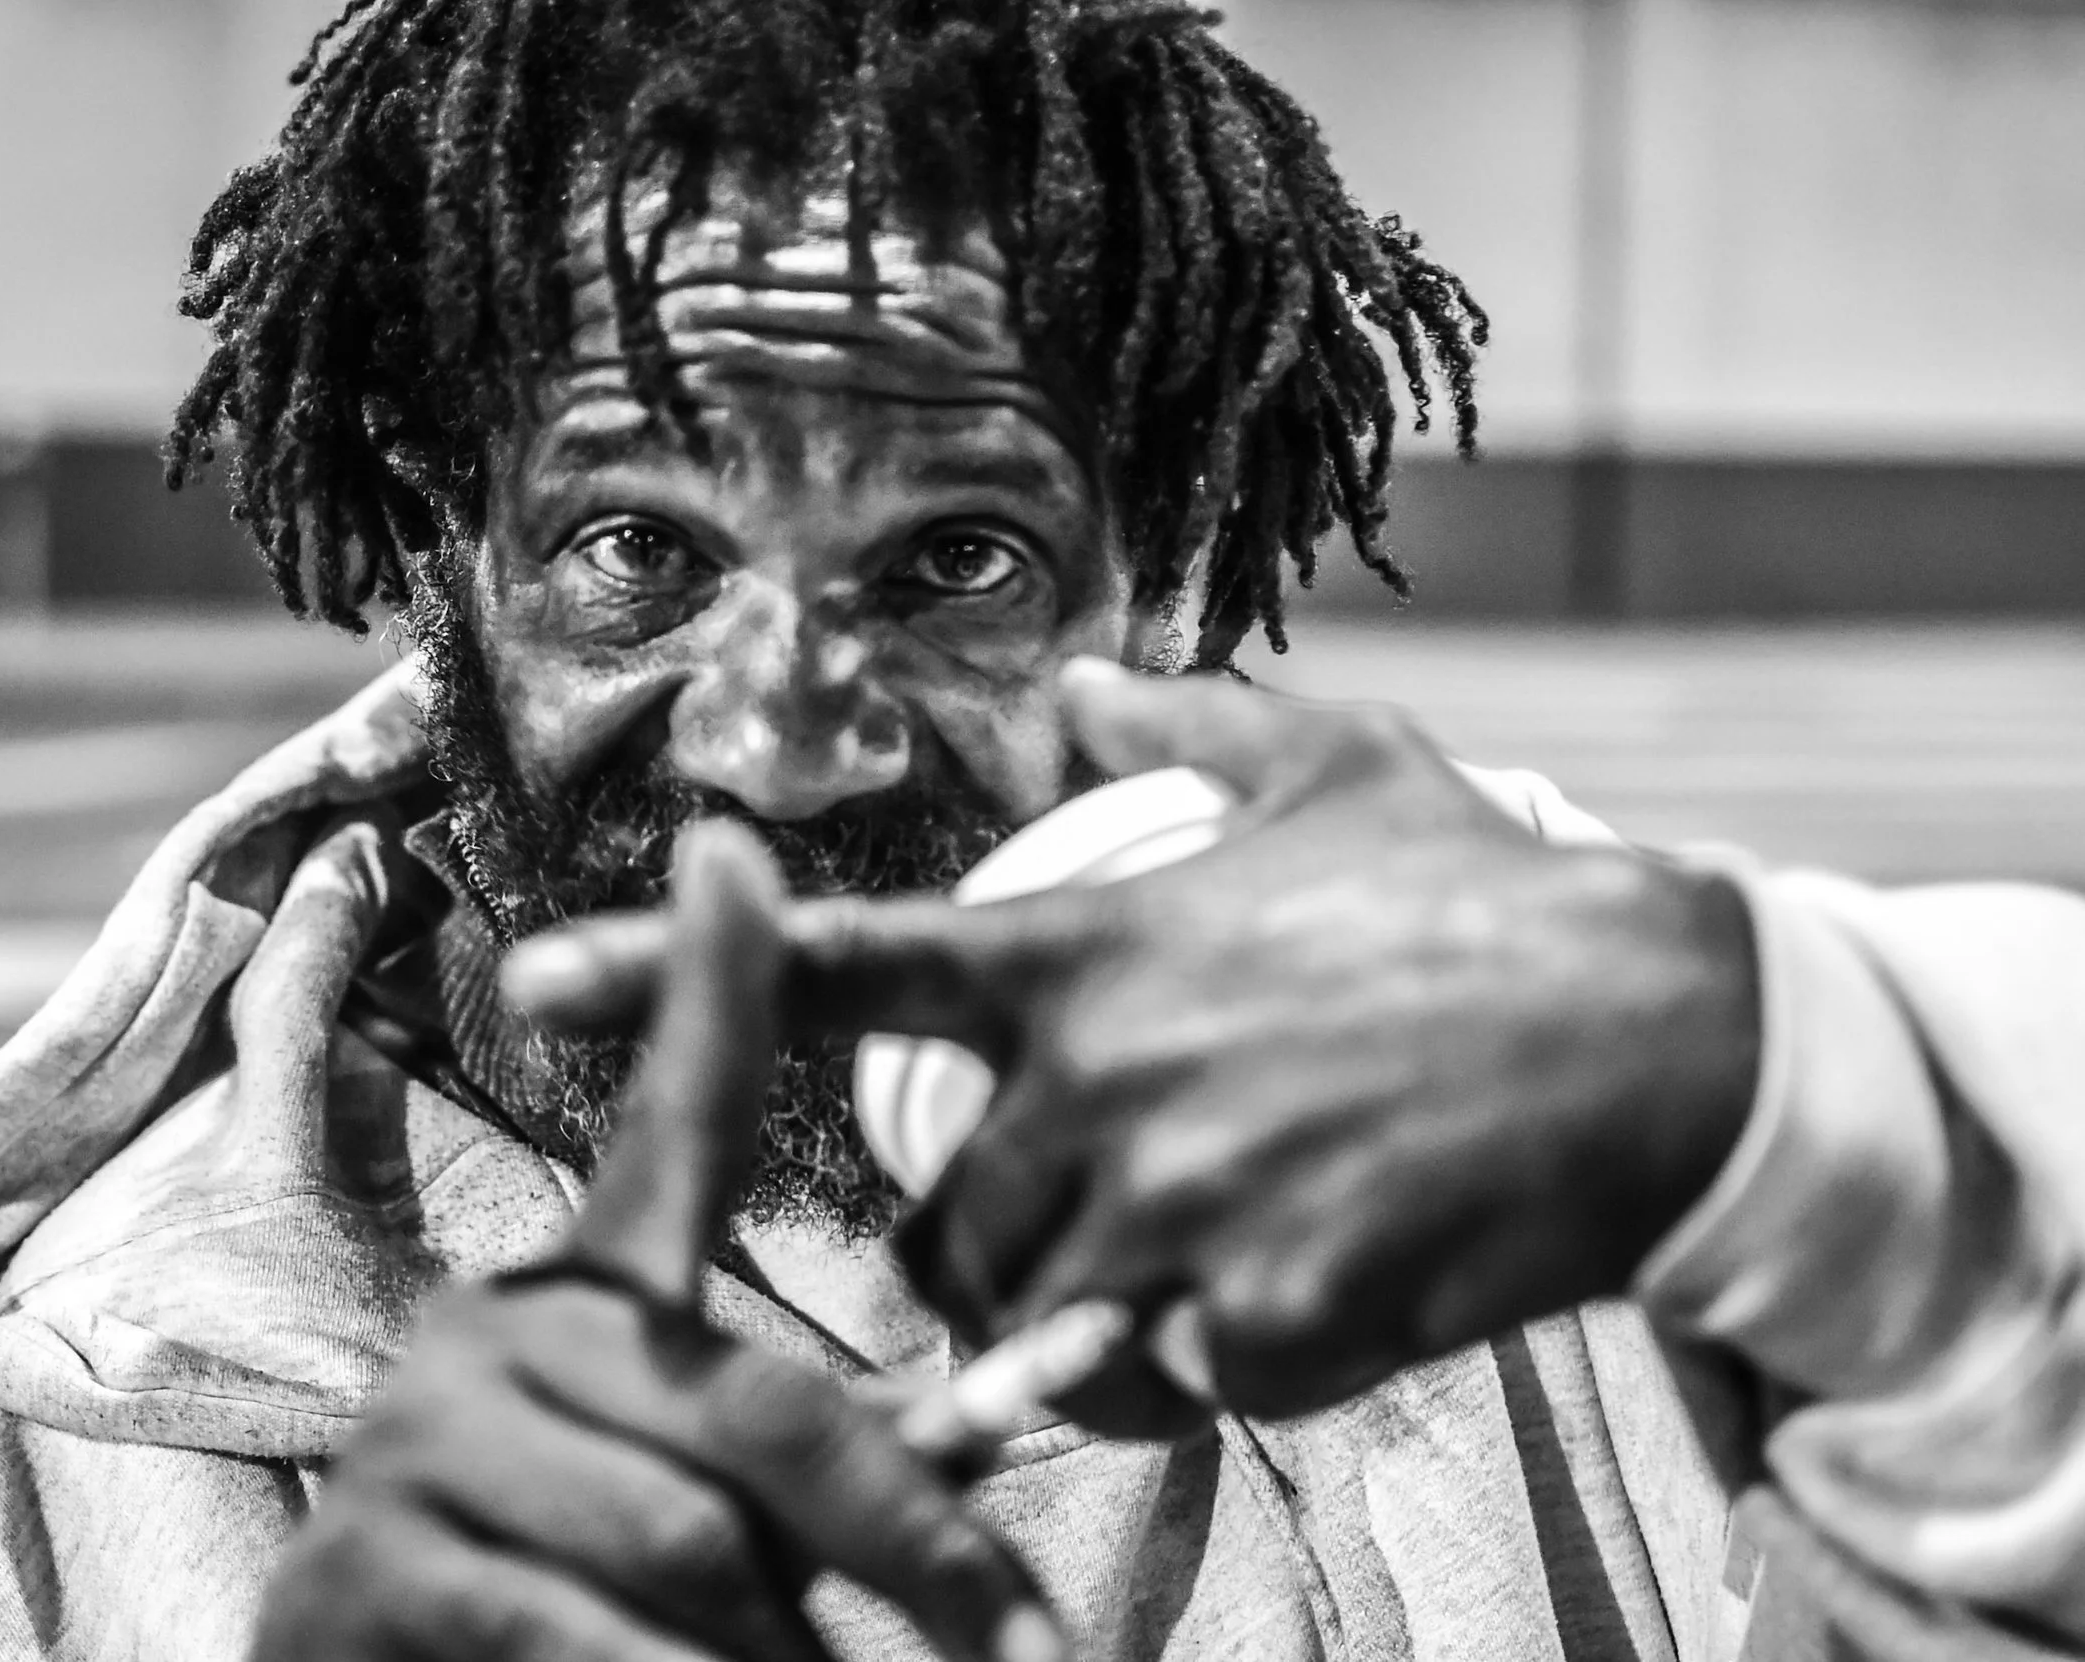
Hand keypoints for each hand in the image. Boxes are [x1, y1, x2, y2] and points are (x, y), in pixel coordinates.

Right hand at [252, 825, 1061, 1661]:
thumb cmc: (593, 1597)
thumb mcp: (720, 1499)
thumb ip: (837, 1449)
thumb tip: (998, 1409)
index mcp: (594, 1292)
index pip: (672, 1127)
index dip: (711, 995)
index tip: (732, 844)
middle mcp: (498, 1330)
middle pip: (757, 1411)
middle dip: (910, 1544)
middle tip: (1030, 1651)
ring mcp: (418, 1439)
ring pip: (688, 1545)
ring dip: (790, 1649)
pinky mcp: (361, 1569)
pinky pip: (572, 1637)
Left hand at [503, 663, 1760, 1432]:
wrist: (1665, 1038)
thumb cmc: (1485, 896)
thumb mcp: (1337, 772)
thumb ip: (1190, 728)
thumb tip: (1089, 675)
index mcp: (1087, 951)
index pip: (843, 970)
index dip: (674, 972)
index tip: (533, 983)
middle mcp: (1101, 1079)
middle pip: (941, 1226)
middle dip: (989, 1240)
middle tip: (1101, 1206)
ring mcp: (1174, 1207)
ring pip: (1032, 1324)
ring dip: (1084, 1316)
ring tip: (1202, 1252)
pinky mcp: (1261, 1321)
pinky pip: (1158, 1390)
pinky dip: (1196, 1371)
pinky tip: (1288, 1302)